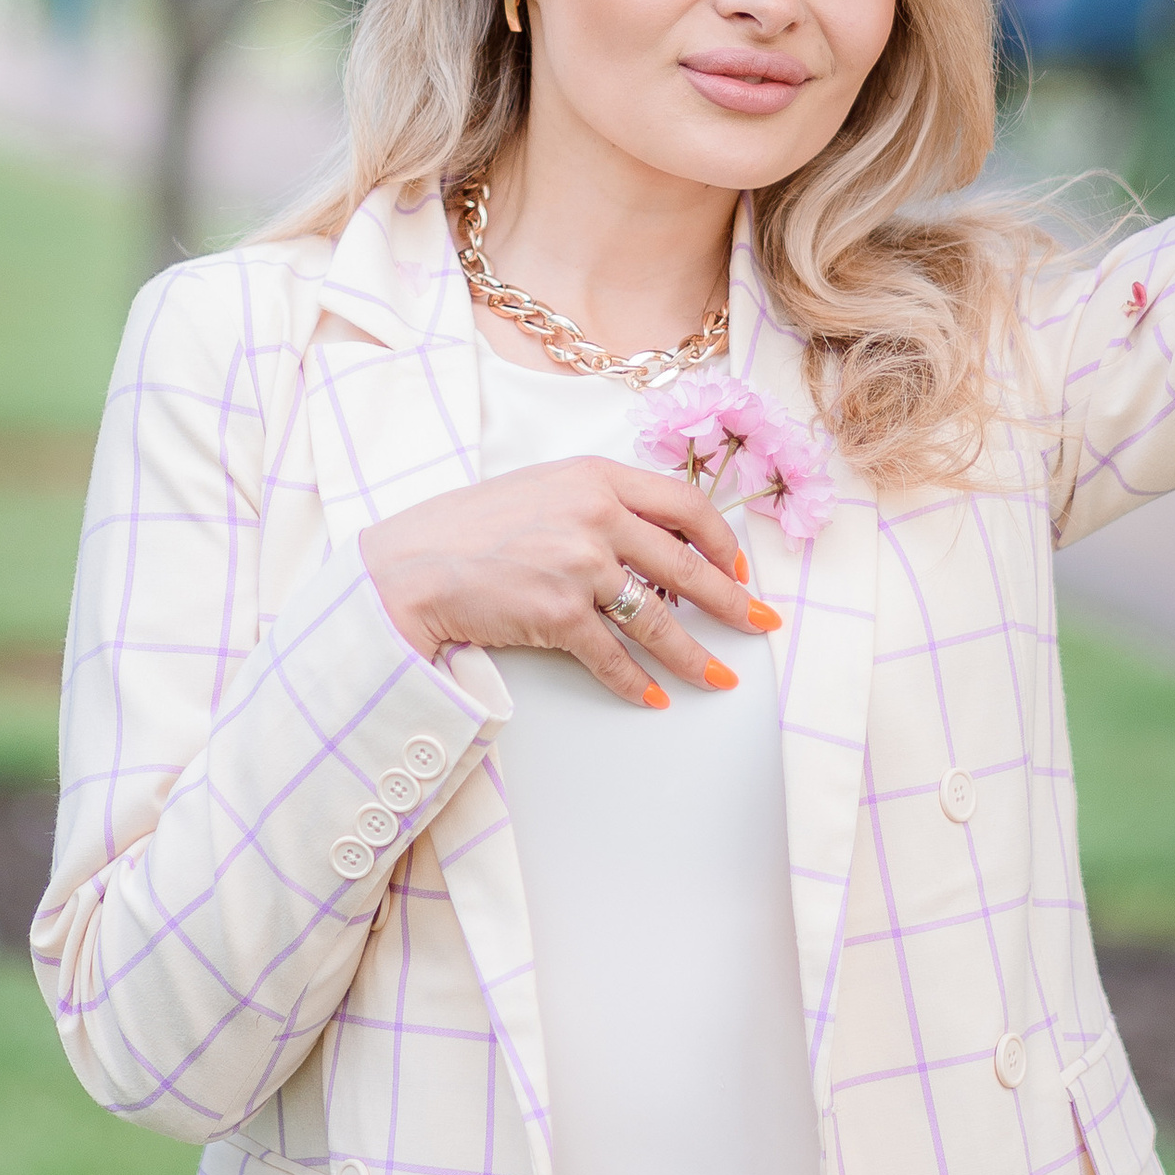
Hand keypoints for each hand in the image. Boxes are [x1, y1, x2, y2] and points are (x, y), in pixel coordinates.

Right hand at [361, 457, 777, 709]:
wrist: (414, 563)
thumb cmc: (475, 527)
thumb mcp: (546, 490)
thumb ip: (601, 503)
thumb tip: (660, 544)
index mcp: (597, 477)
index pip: (686, 505)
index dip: (722, 540)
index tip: (738, 567)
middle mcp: (596, 516)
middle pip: (687, 566)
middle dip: (732, 602)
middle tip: (760, 624)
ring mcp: (578, 565)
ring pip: (658, 620)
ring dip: (697, 655)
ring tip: (721, 676)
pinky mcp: (557, 613)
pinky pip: (612, 656)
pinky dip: (636, 682)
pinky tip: (654, 698)